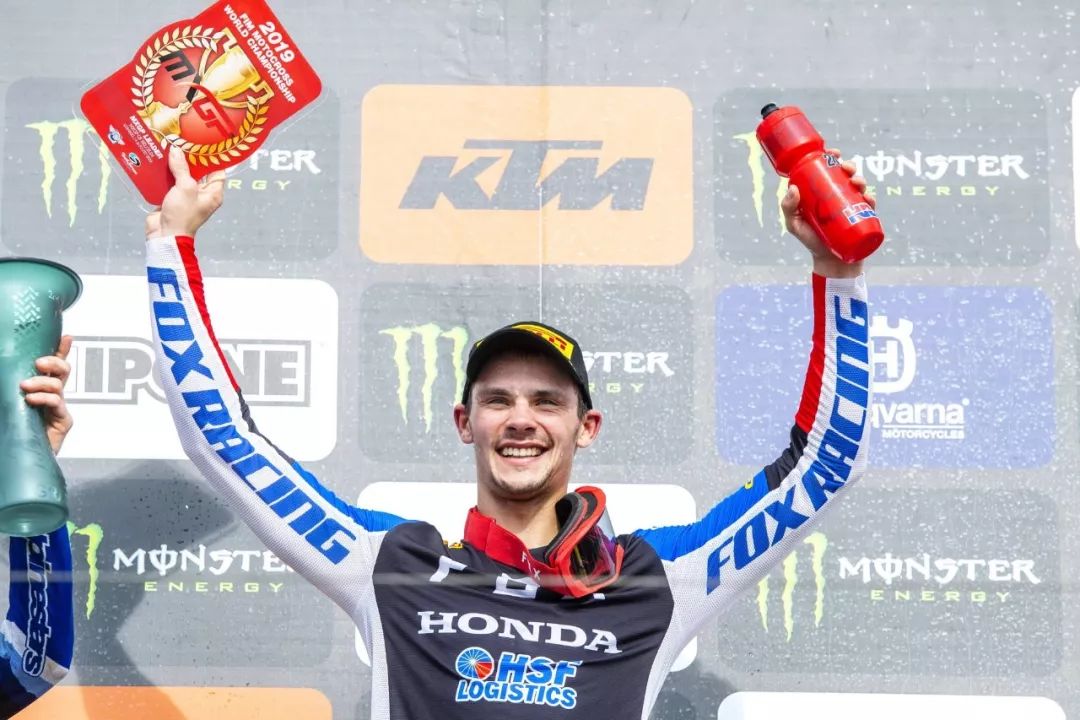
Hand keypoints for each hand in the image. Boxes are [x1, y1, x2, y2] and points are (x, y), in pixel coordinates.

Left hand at [20, 335, 73, 454]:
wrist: (17, 459)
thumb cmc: (12, 432)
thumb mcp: (7, 404)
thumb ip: (8, 391)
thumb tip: (13, 380)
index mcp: (40, 390)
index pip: (53, 367)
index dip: (61, 350)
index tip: (66, 337)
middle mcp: (52, 397)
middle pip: (63, 370)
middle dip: (54, 361)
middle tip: (38, 363)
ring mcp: (58, 409)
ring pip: (59, 385)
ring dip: (43, 382)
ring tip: (25, 387)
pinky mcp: (62, 423)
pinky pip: (58, 403)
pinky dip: (46, 398)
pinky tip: (31, 400)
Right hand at [145, 145, 226, 238]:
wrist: (164, 235)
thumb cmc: (182, 215)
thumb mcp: (186, 187)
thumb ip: (182, 168)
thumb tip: (176, 150)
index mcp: (213, 193)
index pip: (217, 171)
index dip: (212, 157)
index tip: (204, 143)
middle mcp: (202, 194)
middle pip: (198, 171)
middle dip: (189, 158)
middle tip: (182, 141)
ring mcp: (186, 196)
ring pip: (181, 175)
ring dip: (174, 164)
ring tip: (168, 146)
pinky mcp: (172, 198)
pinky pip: (169, 182)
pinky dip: (164, 173)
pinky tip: (157, 160)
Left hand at [781, 147, 873, 277]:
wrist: (831, 262)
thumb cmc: (810, 240)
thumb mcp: (794, 225)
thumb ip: (788, 208)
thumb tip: (793, 189)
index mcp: (821, 192)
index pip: (826, 170)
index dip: (830, 157)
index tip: (833, 153)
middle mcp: (837, 195)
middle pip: (845, 174)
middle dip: (849, 166)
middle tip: (846, 168)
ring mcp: (851, 205)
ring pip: (859, 185)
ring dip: (860, 179)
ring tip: (856, 183)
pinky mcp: (863, 216)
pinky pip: (870, 203)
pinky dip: (870, 199)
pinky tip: (868, 198)